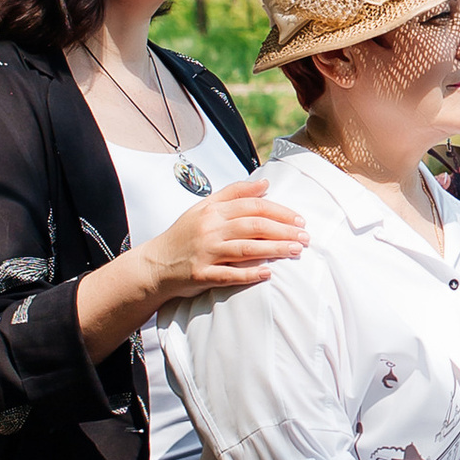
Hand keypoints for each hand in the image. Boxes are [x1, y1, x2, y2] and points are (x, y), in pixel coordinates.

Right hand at [149, 182, 309, 304]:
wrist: (154, 264)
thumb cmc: (184, 236)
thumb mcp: (204, 208)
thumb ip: (234, 194)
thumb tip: (265, 184)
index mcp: (212, 210)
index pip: (252, 206)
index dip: (279, 211)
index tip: (299, 219)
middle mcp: (209, 229)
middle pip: (253, 226)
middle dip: (283, 230)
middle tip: (305, 237)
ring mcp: (205, 252)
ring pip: (246, 249)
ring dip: (274, 250)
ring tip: (296, 250)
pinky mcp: (200, 274)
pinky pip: (229, 274)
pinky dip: (250, 274)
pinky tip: (269, 273)